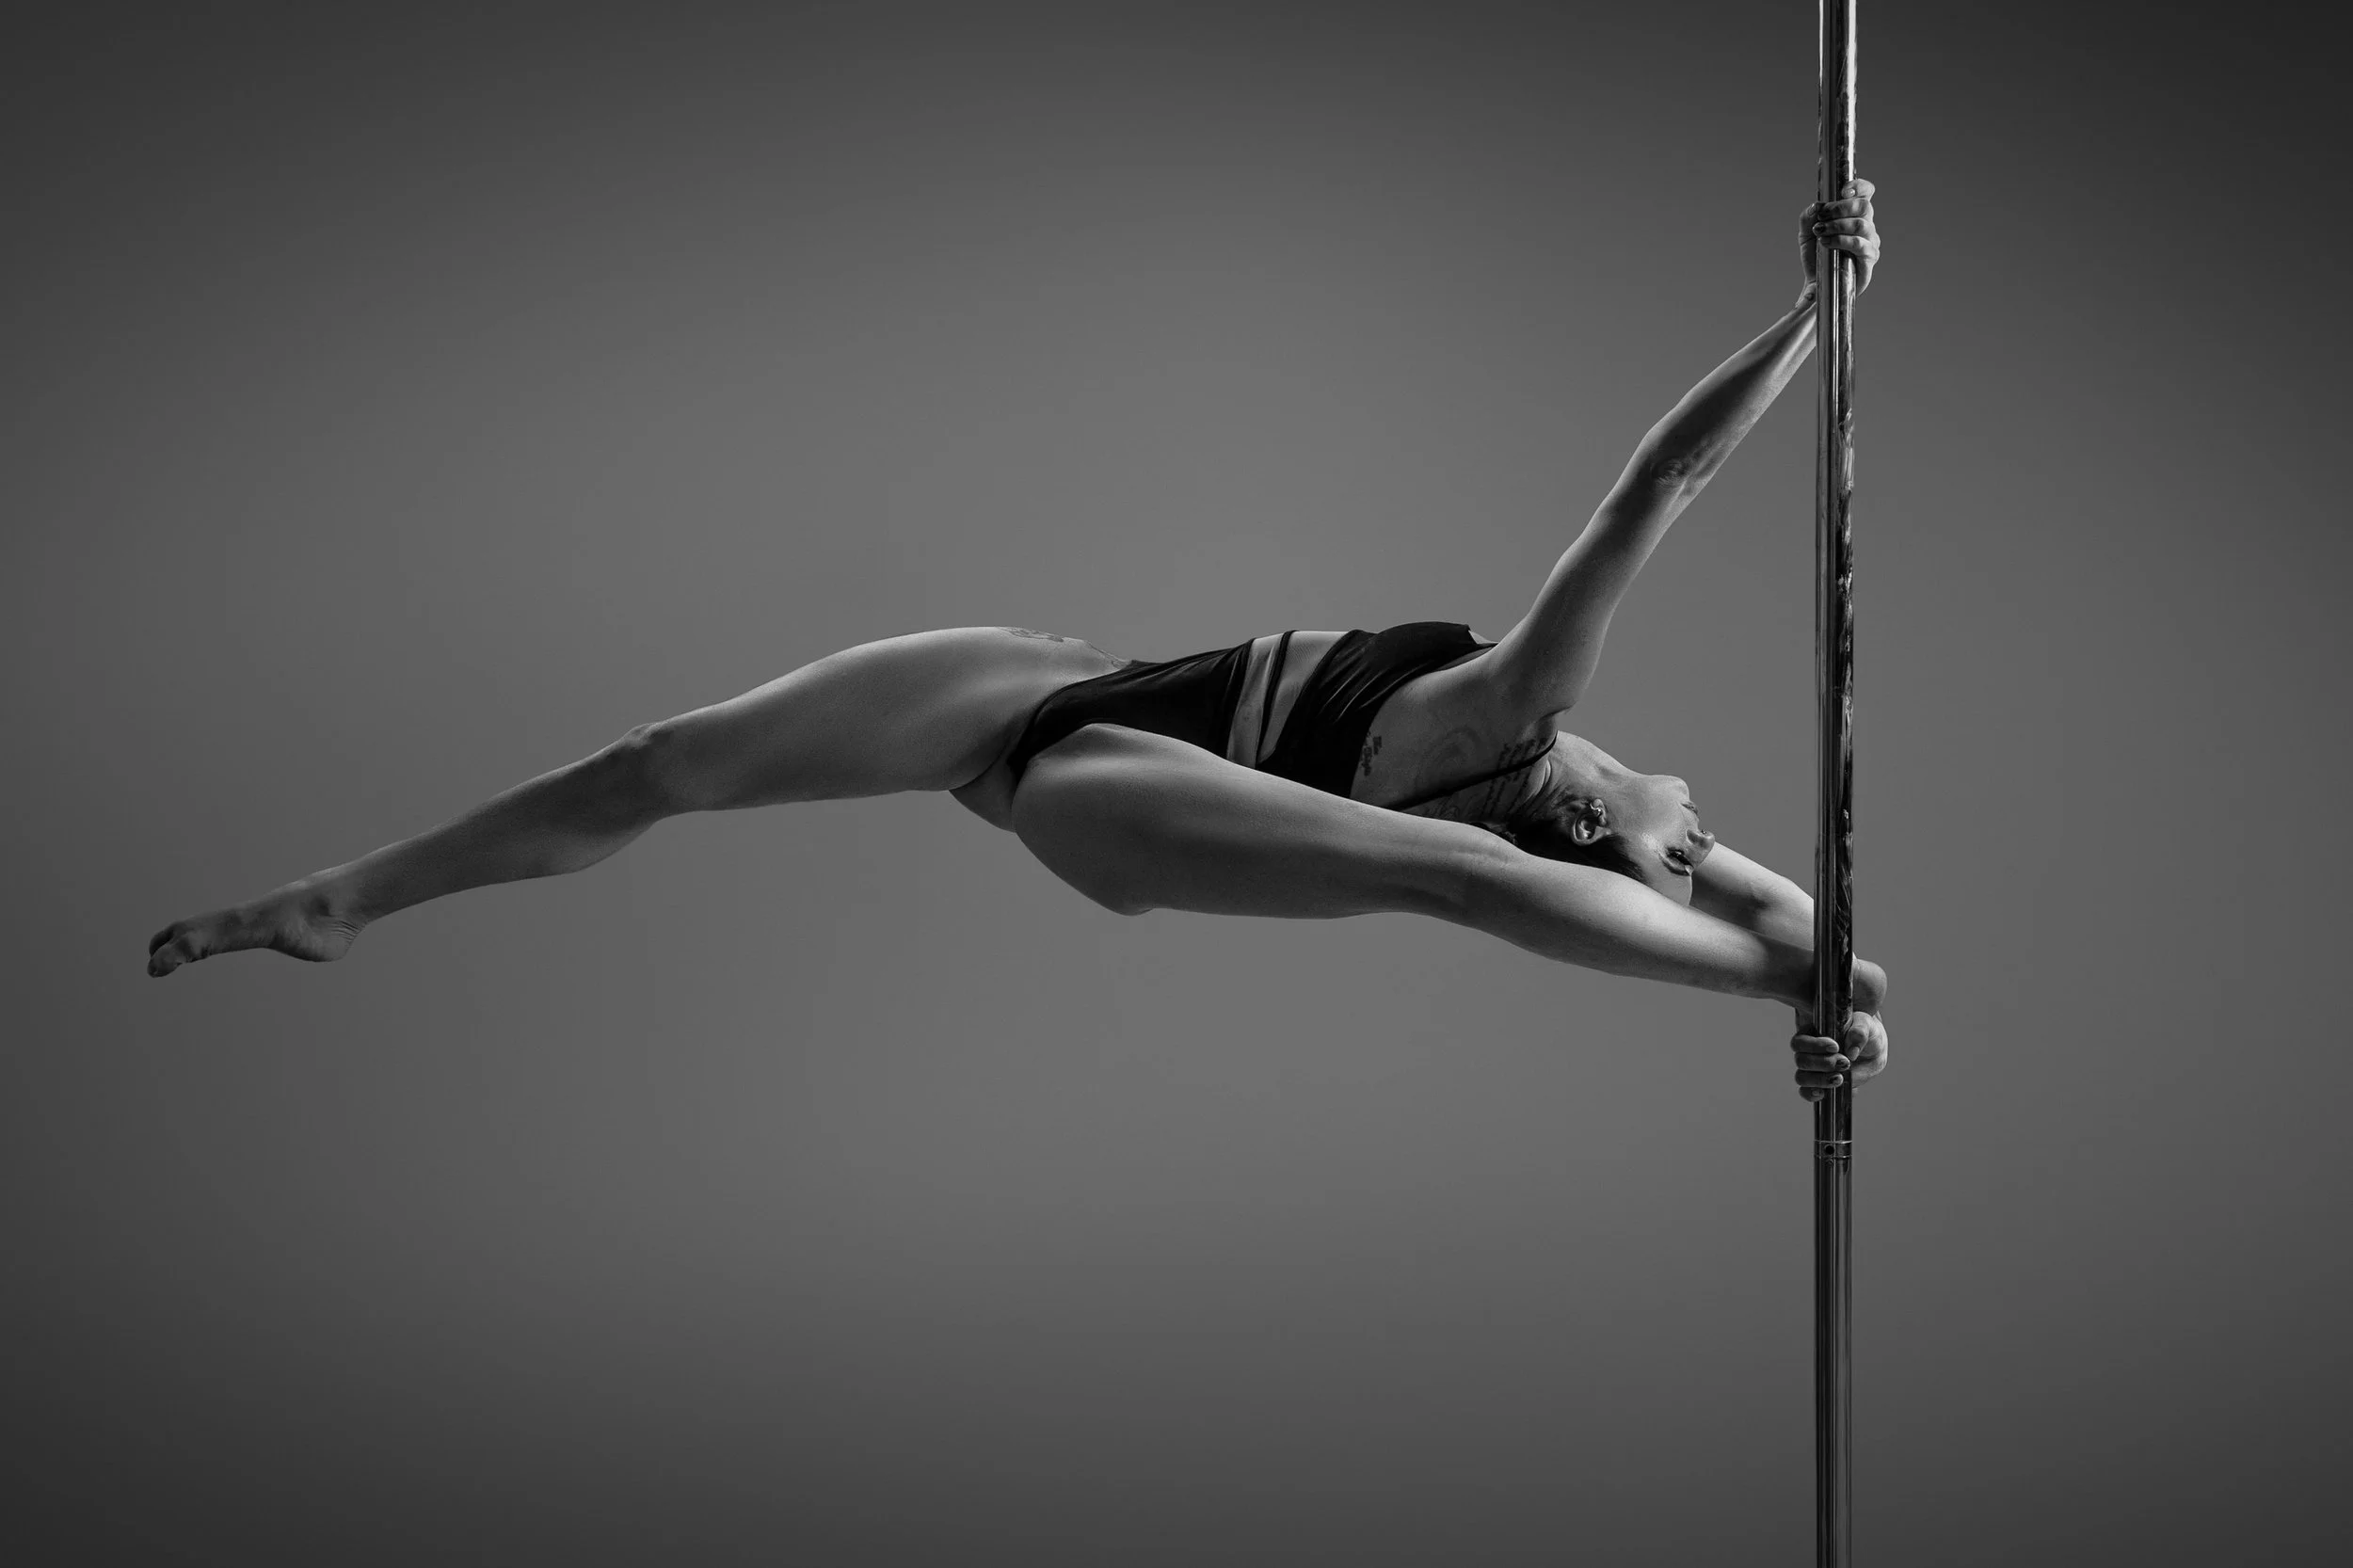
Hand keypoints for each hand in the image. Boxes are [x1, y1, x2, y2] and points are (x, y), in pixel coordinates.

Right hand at [1790, 1011, 1888, 1101]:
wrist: (1874, 1051)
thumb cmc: (1866, 1033)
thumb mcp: (1866, 1027)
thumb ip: (1859, 1033)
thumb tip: (1851, 1052)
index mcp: (1812, 1033)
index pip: (1800, 1041)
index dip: (1814, 1045)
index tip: (1835, 1047)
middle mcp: (1808, 1052)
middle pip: (1801, 1060)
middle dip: (1823, 1063)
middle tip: (1845, 1063)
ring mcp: (1812, 1070)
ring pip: (1802, 1077)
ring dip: (1820, 1080)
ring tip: (1840, 1078)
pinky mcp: (1819, 1085)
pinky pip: (1806, 1092)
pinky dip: (1812, 1094)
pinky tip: (1824, 1093)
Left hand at [1798, 178, 1878, 295]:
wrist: (1817, 284)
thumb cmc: (1817, 256)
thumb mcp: (1806, 234)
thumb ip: (1808, 218)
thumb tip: (1815, 206)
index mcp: (1854, 215)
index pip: (1865, 193)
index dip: (1859, 186)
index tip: (1843, 190)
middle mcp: (1866, 226)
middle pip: (1864, 206)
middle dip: (1840, 208)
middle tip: (1822, 216)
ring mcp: (1870, 242)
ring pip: (1861, 225)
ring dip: (1838, 226)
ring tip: (1821, 232)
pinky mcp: (1869, 258)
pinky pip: (1860, 244)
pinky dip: (1841, 241)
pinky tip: (1826, 243)